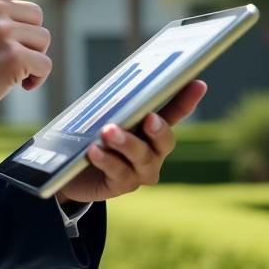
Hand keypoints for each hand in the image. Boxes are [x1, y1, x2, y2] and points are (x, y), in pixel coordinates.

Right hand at [0, 0, 82, 122]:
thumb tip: (21, 11)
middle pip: (37, 17)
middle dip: (27, 38)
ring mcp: (2, 30)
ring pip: (43, 41)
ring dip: (31, 59)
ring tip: (1, 69)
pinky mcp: (13, 56)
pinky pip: (44, 65)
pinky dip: (34, 78)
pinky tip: (12, 83)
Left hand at [55, 79, 207, 204]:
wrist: (70, 172)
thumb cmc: (89, 136)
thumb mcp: (99, 116)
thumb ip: (110, 104)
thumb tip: (113, 85)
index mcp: (150, 128)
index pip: (173, 112)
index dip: (186, 99)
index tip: (198, 83)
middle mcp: (152, 151)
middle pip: (165, 140)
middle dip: (159, 129)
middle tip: (150, 118)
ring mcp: (139, 171)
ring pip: (143, 158)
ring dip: (127, 143)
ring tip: (108, 132)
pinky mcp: (121, 185)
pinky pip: (119, 173)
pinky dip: (107, 160)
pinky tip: (94, 151)